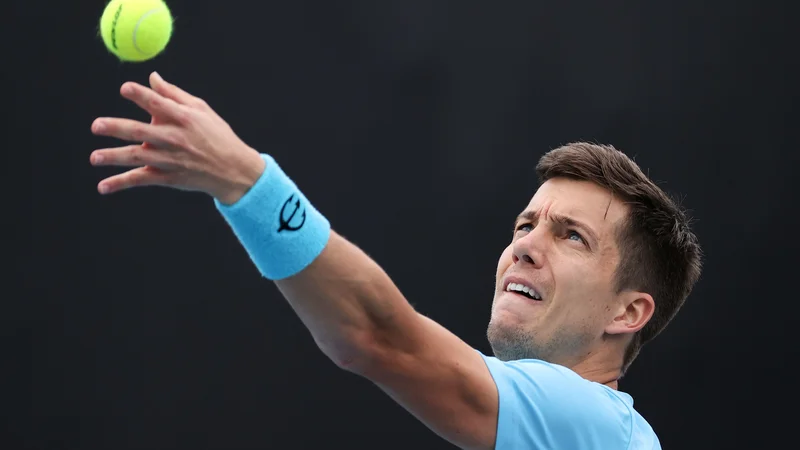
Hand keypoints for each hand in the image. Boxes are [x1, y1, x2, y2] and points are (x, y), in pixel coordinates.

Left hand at [90, 72, 265, 204]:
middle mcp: (175, 139)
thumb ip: (174, 94)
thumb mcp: (201, 110)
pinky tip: (102, 186)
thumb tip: (152, 77)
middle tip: (96, 126)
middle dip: (117, 128)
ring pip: (137, 158)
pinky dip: (121, 183)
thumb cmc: (217, 135)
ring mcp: (171, 160)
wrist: (234, 170)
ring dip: (114, 157)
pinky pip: (141, 180)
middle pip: (141, 132)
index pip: (159, 104)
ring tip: (94, 157)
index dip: (141, 95)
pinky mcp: (169, 178)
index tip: (124, 88)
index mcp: (184, 118)